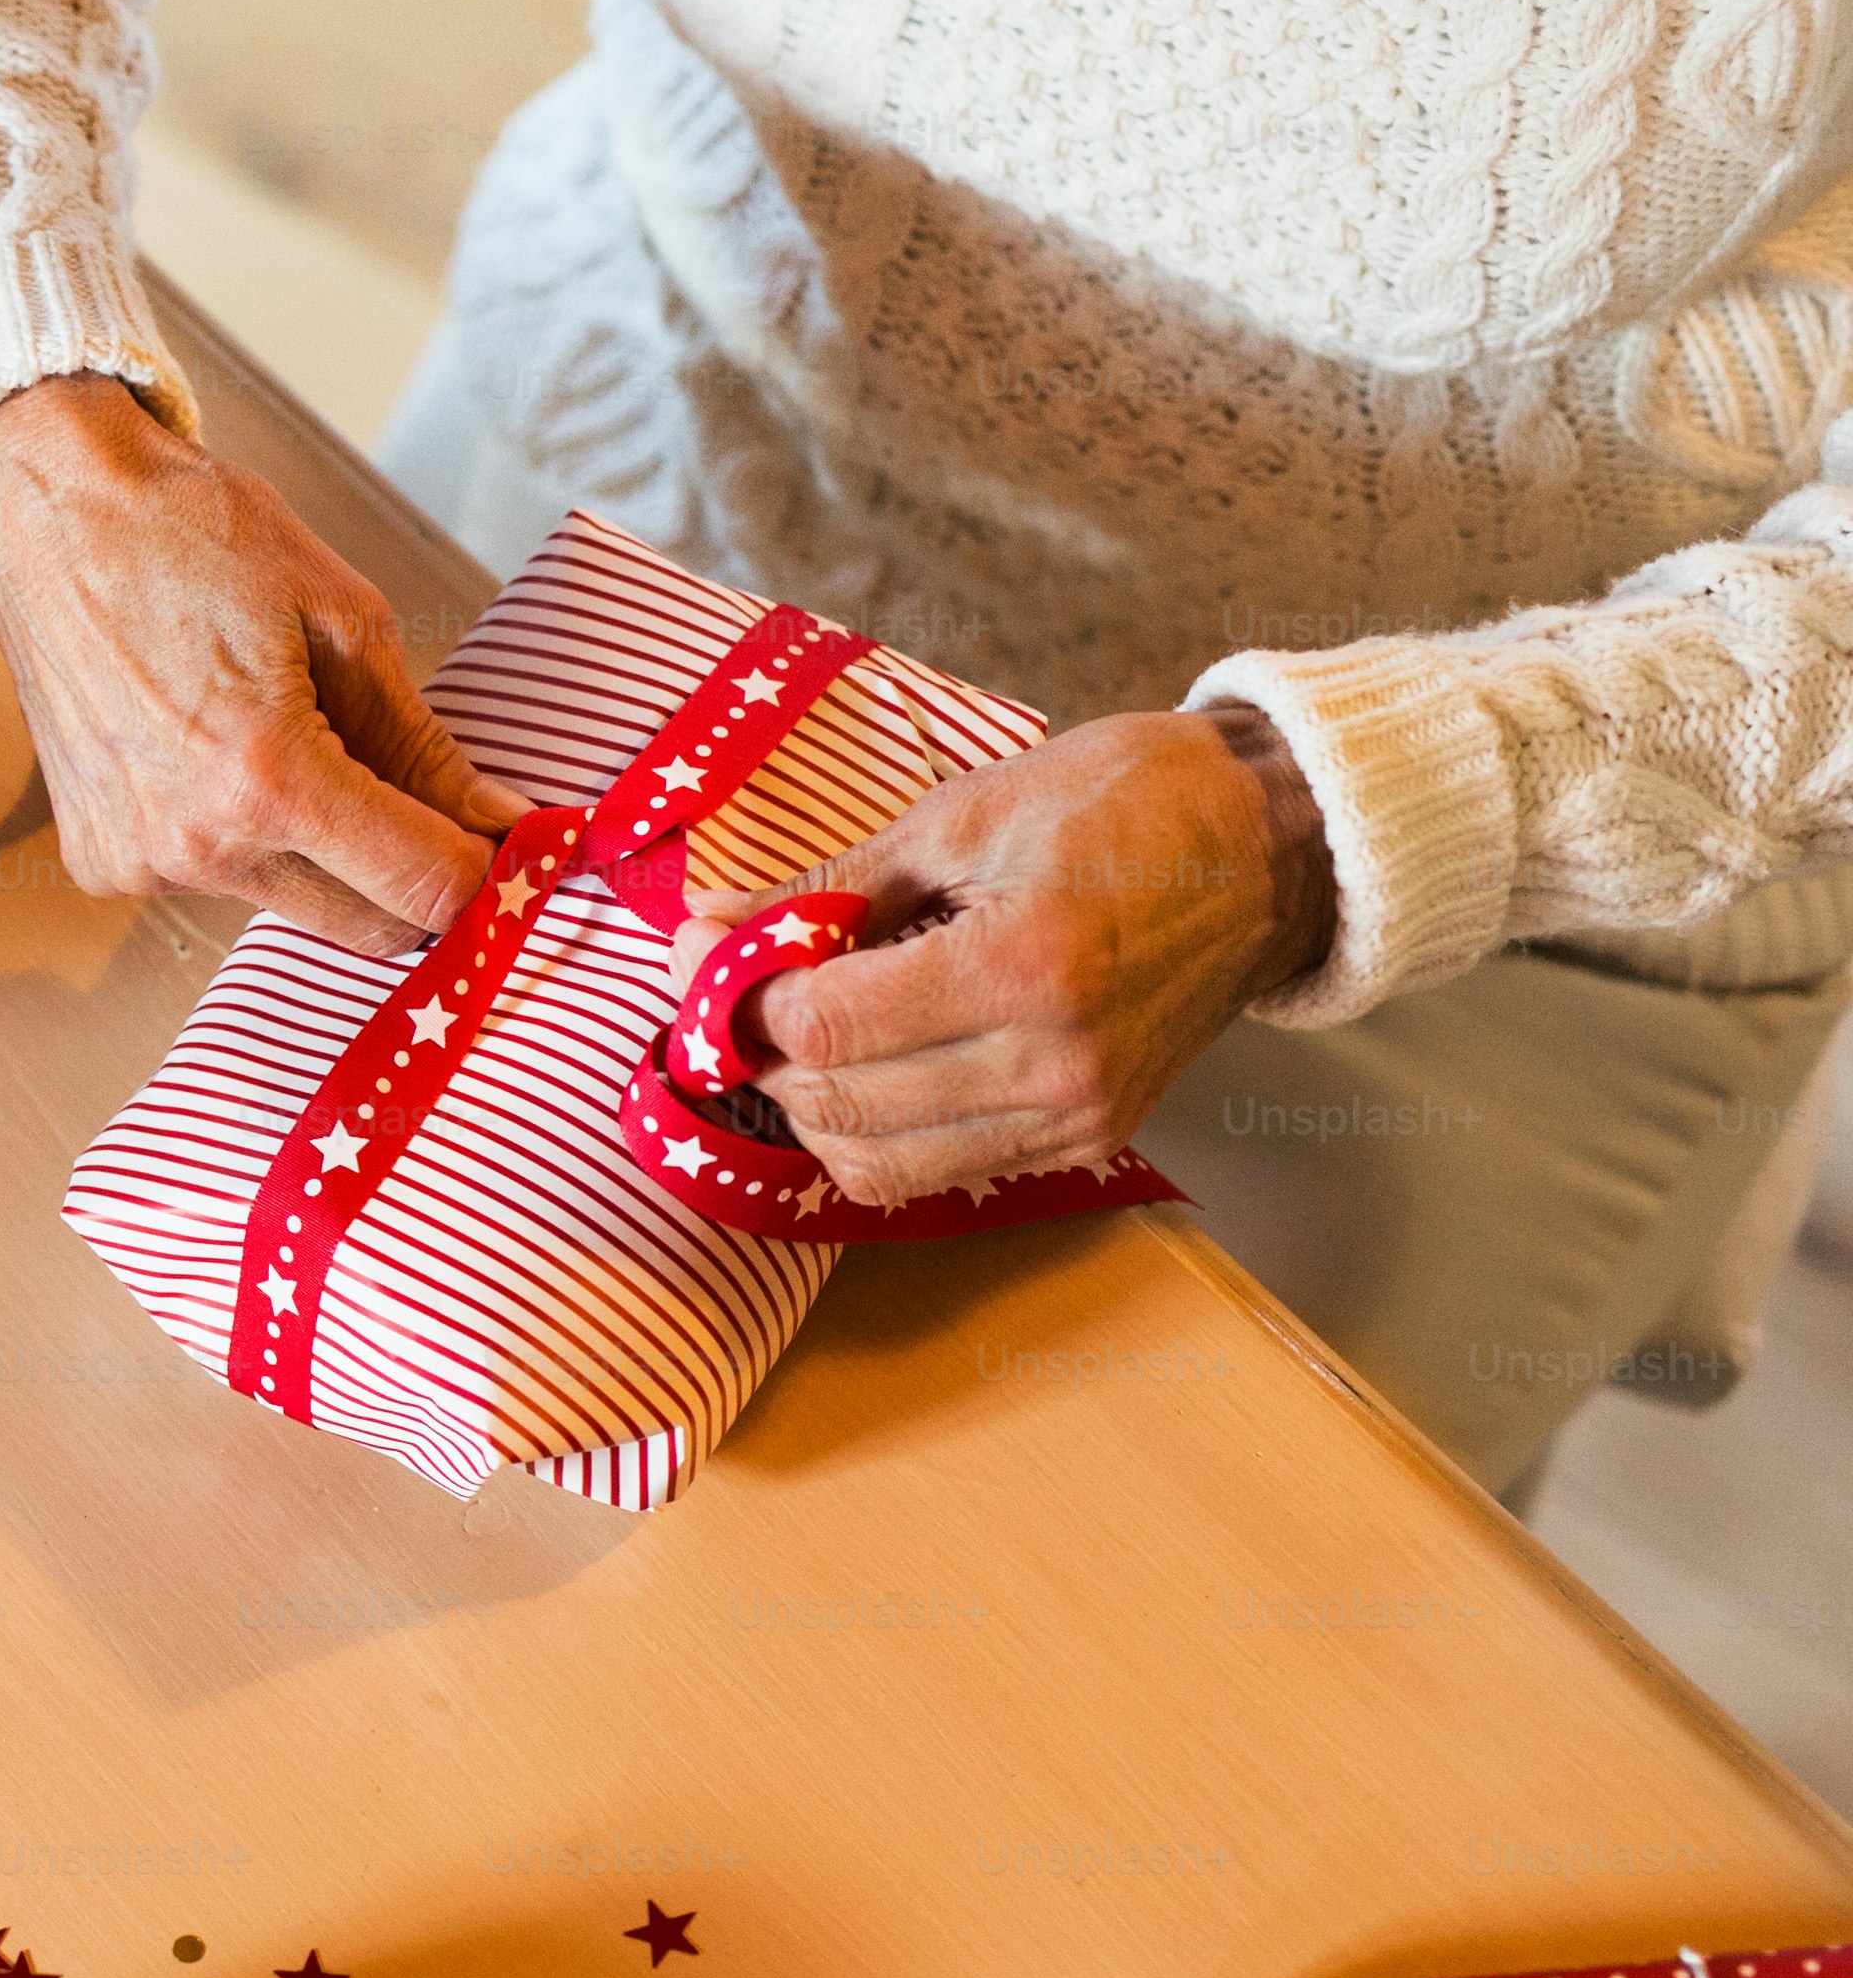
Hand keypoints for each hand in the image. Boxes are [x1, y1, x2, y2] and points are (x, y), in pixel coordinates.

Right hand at [0, 372, 527, 953]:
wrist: (49, 517)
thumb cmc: (193, 537)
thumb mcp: (344, 619)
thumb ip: (422, 744)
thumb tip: (495, 821)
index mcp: (265, 777)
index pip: (425, 891)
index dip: (492, 873)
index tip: (514, 842)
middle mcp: (195, 845)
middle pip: (370, 930)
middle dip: (418, 877)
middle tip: (434, 805)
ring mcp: (140, 865)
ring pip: (295, 905)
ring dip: (327, 855)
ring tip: (298, 744)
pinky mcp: (102, 864)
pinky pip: (217, 882)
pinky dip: (247, 839)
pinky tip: (218, 755)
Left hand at [681, 705, 1336, 1204]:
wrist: (1271, 849)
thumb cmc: (1124, 805)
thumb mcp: (962, 816)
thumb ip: (830, 886)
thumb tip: (711, 924)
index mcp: (1027, 965)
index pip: (826, 1024)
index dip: (738, 991)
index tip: (706, 947)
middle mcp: (1056, 1063)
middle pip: (838, 1105)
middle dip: (760, 1050)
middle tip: (739, 986)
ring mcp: (1077, 1116)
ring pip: (878, 1166)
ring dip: (811, 1105)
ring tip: (804, 1028)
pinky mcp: (1087, 1140)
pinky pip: (940, 1173)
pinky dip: (879, 1132)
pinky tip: (871, 1061)